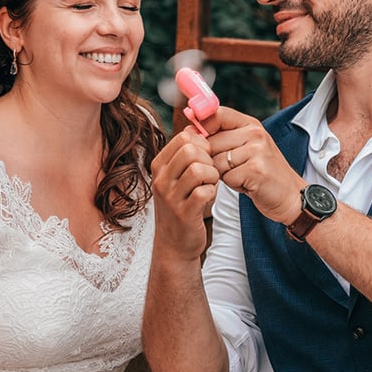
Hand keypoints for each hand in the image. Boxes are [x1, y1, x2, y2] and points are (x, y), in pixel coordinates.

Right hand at [150, 130, 219, 259]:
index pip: (183, 136)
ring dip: (212, 175)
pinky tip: (209, 197)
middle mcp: (161, 179)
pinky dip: (213, 192)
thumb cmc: (181, 206)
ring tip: (210, 184)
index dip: (203, 142)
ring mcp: (171, 196)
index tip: (206, 156)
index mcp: (159, 165)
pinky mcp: (184, 212)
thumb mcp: (176, 177)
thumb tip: (195, 126)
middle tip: (210, 171)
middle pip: (191, 149)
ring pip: (198, 168)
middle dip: (208, 157)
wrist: (174, 244)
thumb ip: (184, 154)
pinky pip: (204, 191)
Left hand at [203, 106, 304, 225]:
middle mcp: (255, 133)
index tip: (199, 143)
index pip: (215, 115)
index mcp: (250, 124)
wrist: (290, 195)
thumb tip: (188, 132)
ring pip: (217, 161)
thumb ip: (222, 137)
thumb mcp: (246, 148)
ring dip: (223, 174)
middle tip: (230, 168)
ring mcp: (257, 150)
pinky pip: (227, 177)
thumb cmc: (262, 173)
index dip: (201, 128)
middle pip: (211, 142)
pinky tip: (247, 184)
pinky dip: (233, 184)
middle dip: (213, 160)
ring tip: (240, 175)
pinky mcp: (256, 170)